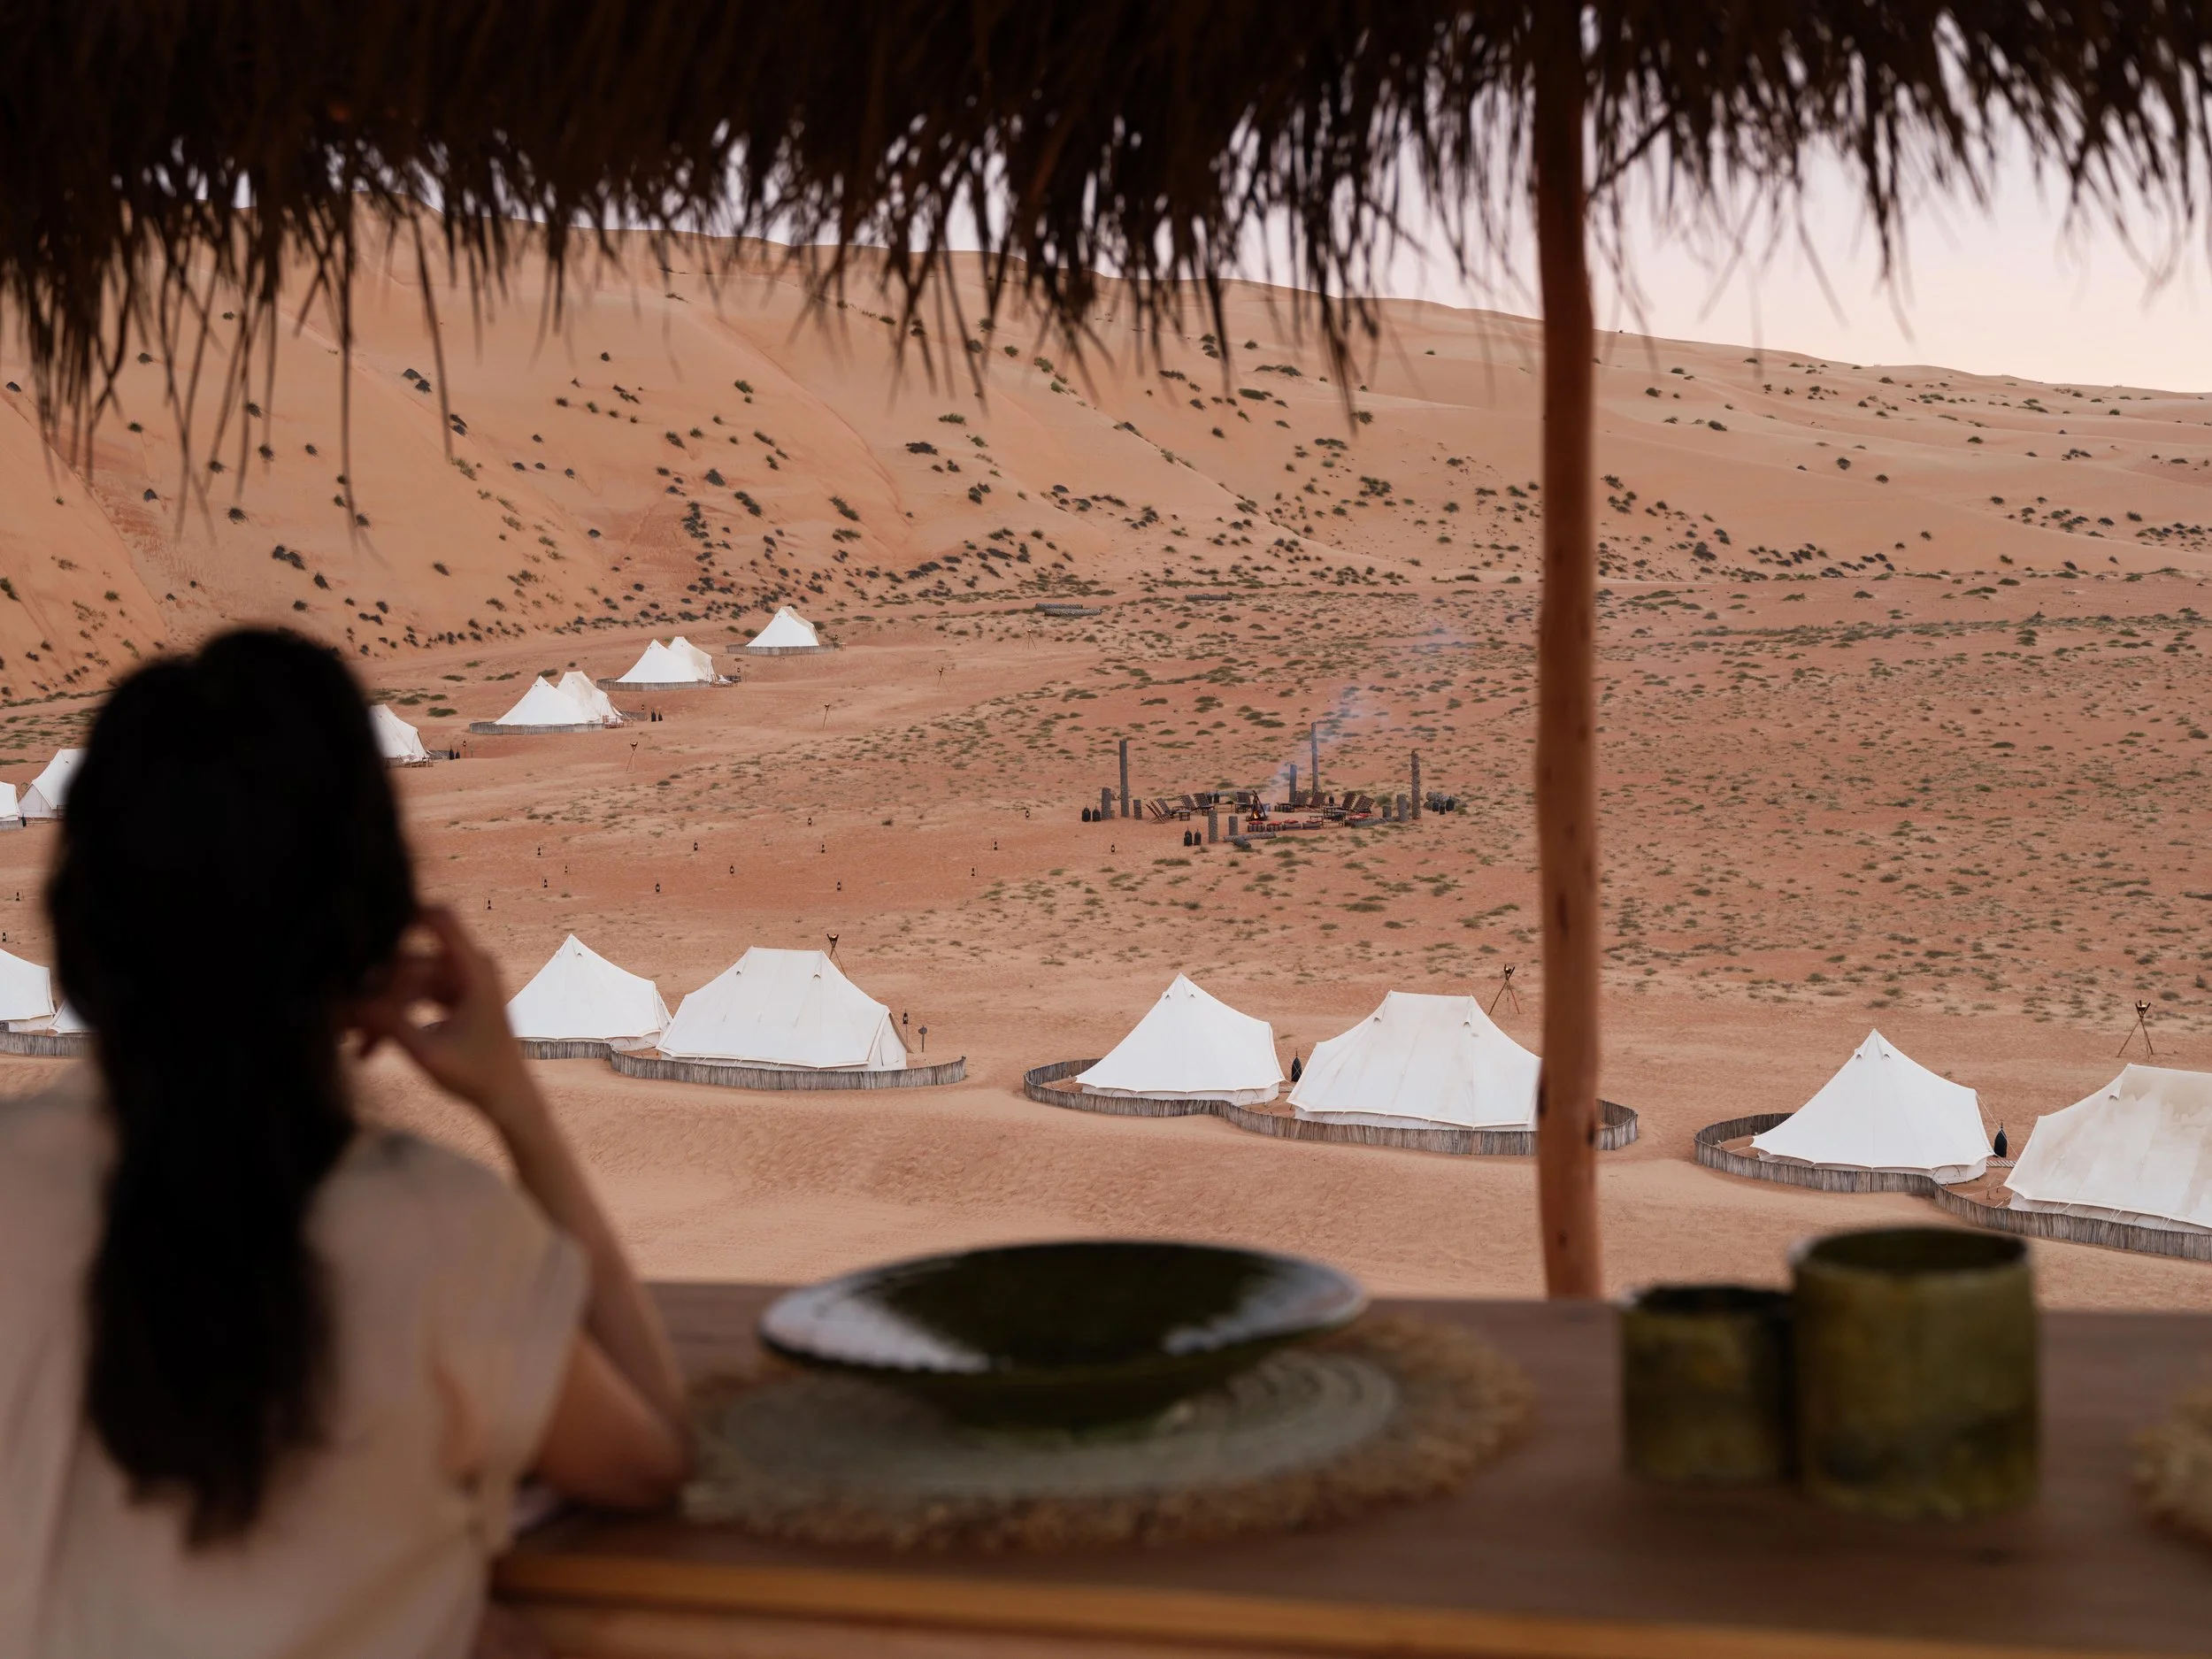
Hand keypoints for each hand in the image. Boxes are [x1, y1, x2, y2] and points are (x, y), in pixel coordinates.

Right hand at [352, 906, 540, 1131]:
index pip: (441, 921)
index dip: (406, 913)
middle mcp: (470, 968)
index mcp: (475, 970)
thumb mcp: (428, 1052)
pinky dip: (394, 1019)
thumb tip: (342, 1004)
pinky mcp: (454, 997)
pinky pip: (415, 997)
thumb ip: (389, 1024)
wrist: (509, 1099)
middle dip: (373, 993)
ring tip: (350, 1043)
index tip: (366, 921)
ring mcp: (462, 981)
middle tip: (338, 1023)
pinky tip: (366, 1049)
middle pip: (409, 964)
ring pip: (406, 984)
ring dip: (379, 1012)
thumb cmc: (478, 1077)